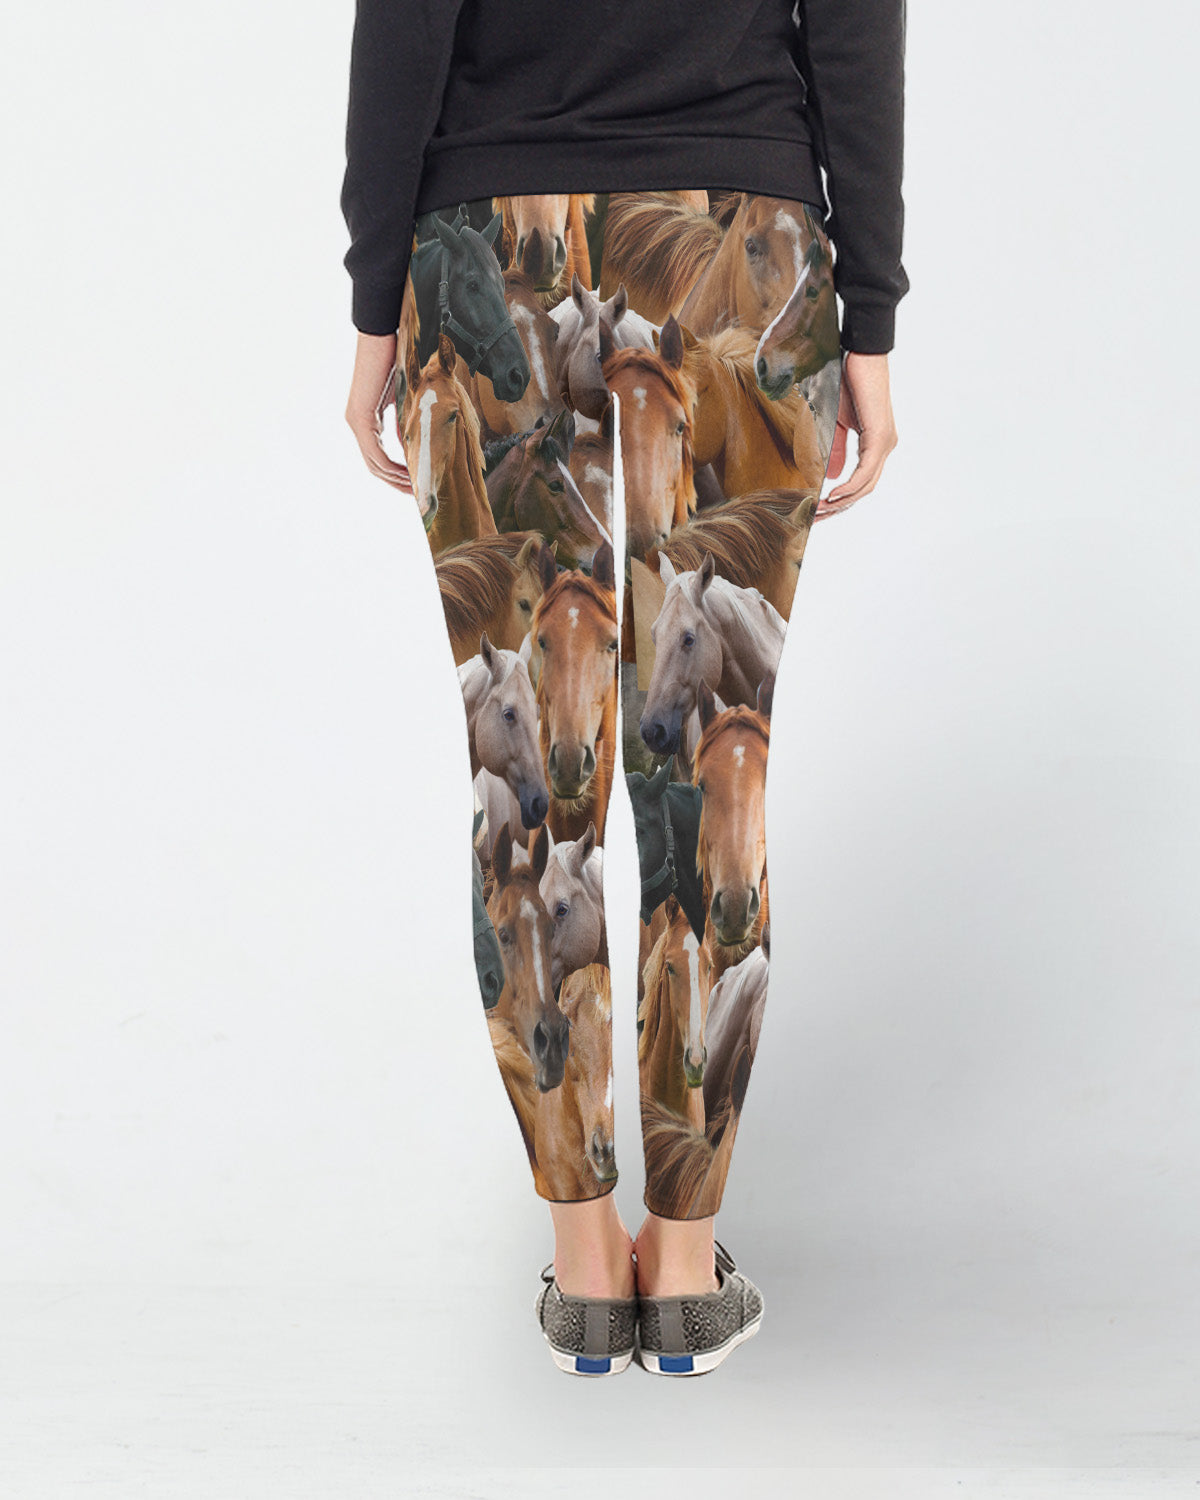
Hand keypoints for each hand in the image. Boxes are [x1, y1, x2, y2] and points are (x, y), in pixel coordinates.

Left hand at [345, 330, 412, 493]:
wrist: (381, 340)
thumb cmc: (393, 362)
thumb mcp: (402, 401)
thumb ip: (403, 424)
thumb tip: (411, 446)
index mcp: (365, 420)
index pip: (377, 457)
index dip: (395, 474)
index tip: (413, 484)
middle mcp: (357, 424)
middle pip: (374, 466)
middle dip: (395, 482)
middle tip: (415, 495)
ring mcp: (356, 422)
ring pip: (373, 463)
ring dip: (394, 479)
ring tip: (413, 489)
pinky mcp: (359, 419)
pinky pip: (374, 452)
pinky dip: (390, 465)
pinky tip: (406, 473)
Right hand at [820, 351, 897, 516]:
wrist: (860, 355)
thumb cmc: (849, 383)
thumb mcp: (837, 423)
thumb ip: (837, 450)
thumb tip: (831, 476)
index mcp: (877, 444)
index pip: (861, 482)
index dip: (841, 499)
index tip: (820, 509)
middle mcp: (886, 446)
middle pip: (864, 489)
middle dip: (839, 507)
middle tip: (817, 517)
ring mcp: (886, 443)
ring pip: (866, 485)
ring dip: (843, 501)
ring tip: (822, 510)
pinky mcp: (880, 437)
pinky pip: (865, 472)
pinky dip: (850, 486)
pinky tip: (834, 495)